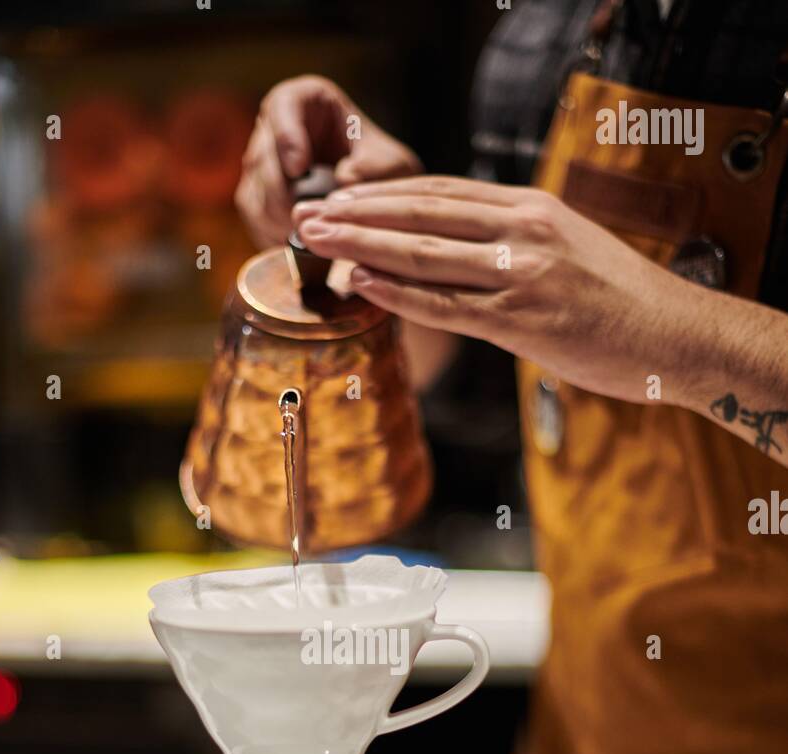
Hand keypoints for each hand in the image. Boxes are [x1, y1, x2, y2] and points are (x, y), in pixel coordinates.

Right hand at [234, 76, 421, 248]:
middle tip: (301, 219)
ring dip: (274, 219)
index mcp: (306, 100)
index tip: (300, 167)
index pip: (283, 106)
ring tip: (301, 238)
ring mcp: (263, 163)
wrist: (378, 198)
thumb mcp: (390, 164)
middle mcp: (276, 127)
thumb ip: (370, 169)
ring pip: (253, 190)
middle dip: (281, 193)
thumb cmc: (382, 170)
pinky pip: (254, 216)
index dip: (286, 137)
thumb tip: (342, 181)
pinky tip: (293, 247)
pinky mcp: (258, 197)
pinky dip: (271, 234)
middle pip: (262, 157)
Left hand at [292, 175, 694, 404]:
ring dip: (361, 246)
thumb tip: (458, 253)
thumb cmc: (620, 301)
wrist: (673, 334)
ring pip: (423, 253)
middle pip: (420, 213)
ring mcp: (520, 274)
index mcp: (530, 207)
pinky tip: (359, 284)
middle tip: (305, 216)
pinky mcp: (521, 321)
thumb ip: (513, 245)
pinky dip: (397, 293)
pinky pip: (445, 304)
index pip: (439, 192)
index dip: (382, 195)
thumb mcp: (566, 250)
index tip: (339, 198)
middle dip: (356, 214)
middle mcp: (522, 230)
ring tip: (316, 242)